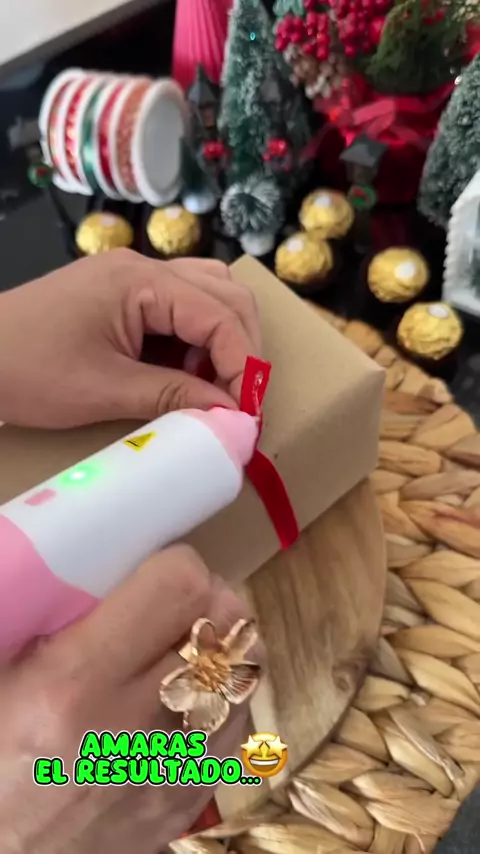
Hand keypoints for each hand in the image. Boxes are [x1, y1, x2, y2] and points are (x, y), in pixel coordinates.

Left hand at [0, 251, 260, 427]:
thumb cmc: (27, 371)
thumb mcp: (105, 390)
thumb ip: (175, 396)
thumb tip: (233, 413)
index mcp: (140, 281)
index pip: (220, 315)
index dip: (245, 364)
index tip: (250, 411)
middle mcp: (143, 268)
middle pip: (225, 294)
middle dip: (243, 347)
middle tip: (242, 398)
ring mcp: (131, 278)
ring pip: (207, 294)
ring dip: (223, 338)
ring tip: (217, 384)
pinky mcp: (121, 295)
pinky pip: (178, 306)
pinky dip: (195, 338)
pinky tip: (188, 371)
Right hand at [0, 545, 259, 853]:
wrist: (0, 852)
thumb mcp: (2, 666)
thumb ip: (53, 612)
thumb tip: (104, 560)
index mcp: (74, 684)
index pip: (179, 588)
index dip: (176, 566)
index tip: (158, 570)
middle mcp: (133, 728)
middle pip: (225, 626)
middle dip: (207, 600)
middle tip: (178, 603)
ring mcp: (170, 773)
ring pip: (245, 674)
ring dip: (223, 649)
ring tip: (186, 648)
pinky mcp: (189, 803)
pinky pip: (239, 726)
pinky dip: (223, 698)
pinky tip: (188, 698)